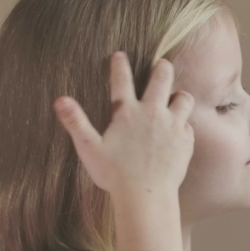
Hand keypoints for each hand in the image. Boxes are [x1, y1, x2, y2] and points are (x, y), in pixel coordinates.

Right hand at [53, 51, 195, 195]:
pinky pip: (189, 124)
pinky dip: (184, 124)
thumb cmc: (114, 175)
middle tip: (162, 65)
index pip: (122, 80)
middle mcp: (152, 113)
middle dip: (162, 68)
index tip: (120, 54)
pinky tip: (179, 129)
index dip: (120, 65)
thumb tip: (60, 100)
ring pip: (184, 98)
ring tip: (176, 97)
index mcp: (127, 113)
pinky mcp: (186, 140)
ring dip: (179, 95)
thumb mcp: (89, 148)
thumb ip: (76, 122)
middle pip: (162, 78)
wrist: (146, 195)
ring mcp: (172, 125)